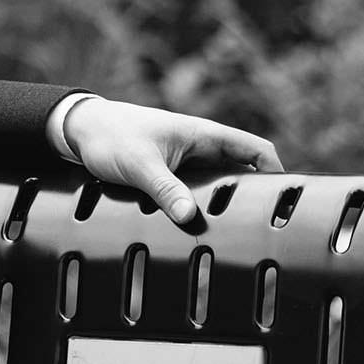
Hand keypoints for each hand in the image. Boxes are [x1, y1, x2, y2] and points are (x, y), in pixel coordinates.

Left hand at [61, 97, 283, 224]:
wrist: (77, 130)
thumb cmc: (109, 137)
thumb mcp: (138, 165)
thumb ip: (164, 189)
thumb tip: (189, 216)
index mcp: (203, 134)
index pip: (256, 150)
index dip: (277, 172)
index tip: (287, 200)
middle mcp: (199, 146)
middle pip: (241, 171)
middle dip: (252, 196)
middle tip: (263, 227)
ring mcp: (186, 161)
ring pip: (218, 184)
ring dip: (224, 203)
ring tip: (236, 233)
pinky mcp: (170, 173)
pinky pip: (196, 191)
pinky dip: (202, 206)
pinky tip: (200, 227)